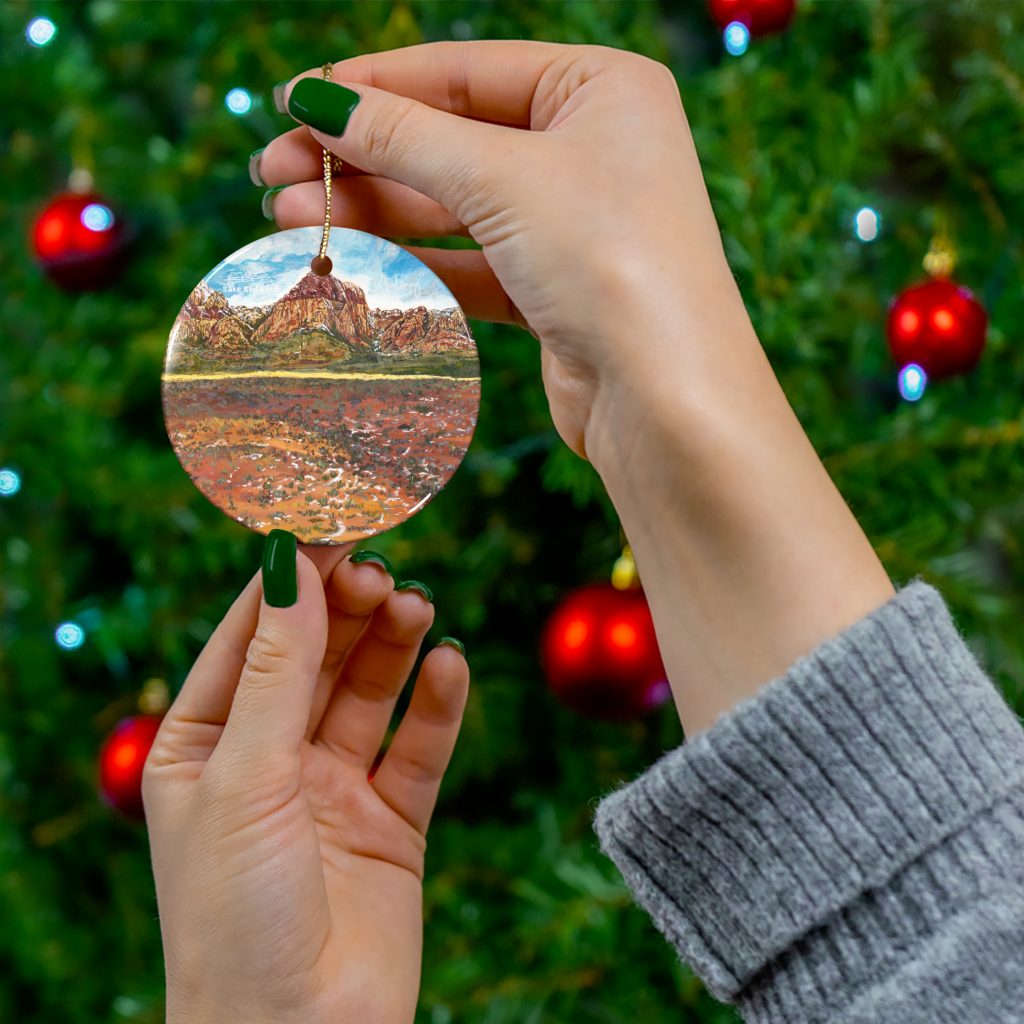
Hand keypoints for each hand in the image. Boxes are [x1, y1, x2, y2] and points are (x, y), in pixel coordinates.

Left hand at [143, 540, 468, 1023]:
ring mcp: (332, 787)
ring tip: (415, 607)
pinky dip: (437, 704)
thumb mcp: (245, 776)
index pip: (251, 634)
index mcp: (205, 743)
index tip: (333, 518)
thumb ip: (277, 668)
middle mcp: (269, 757)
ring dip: (393, 643)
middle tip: (380, 568)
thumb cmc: (235, 917)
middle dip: (347, 607)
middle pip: (316, 653)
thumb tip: (291, 562)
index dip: (291, 576)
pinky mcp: (391, 820)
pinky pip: (419, 746)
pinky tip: (450, 666)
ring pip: (369, 690)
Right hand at [256, 40, 742, 463]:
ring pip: (454, 207)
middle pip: (451, 140)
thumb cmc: (608, 261)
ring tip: (288, 220)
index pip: (464, 71)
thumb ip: (404, 136)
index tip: (293, 102)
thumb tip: (317, 99)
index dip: (372, 86)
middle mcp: (592, 149)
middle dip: (360, 157)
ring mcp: (574, 224)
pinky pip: (470, 263)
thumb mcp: (500, 178)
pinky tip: (348, 263)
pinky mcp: (556, 290)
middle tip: (272, 172)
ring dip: (372, 213)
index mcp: (601, 88)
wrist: (665, 399)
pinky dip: (412, 264)